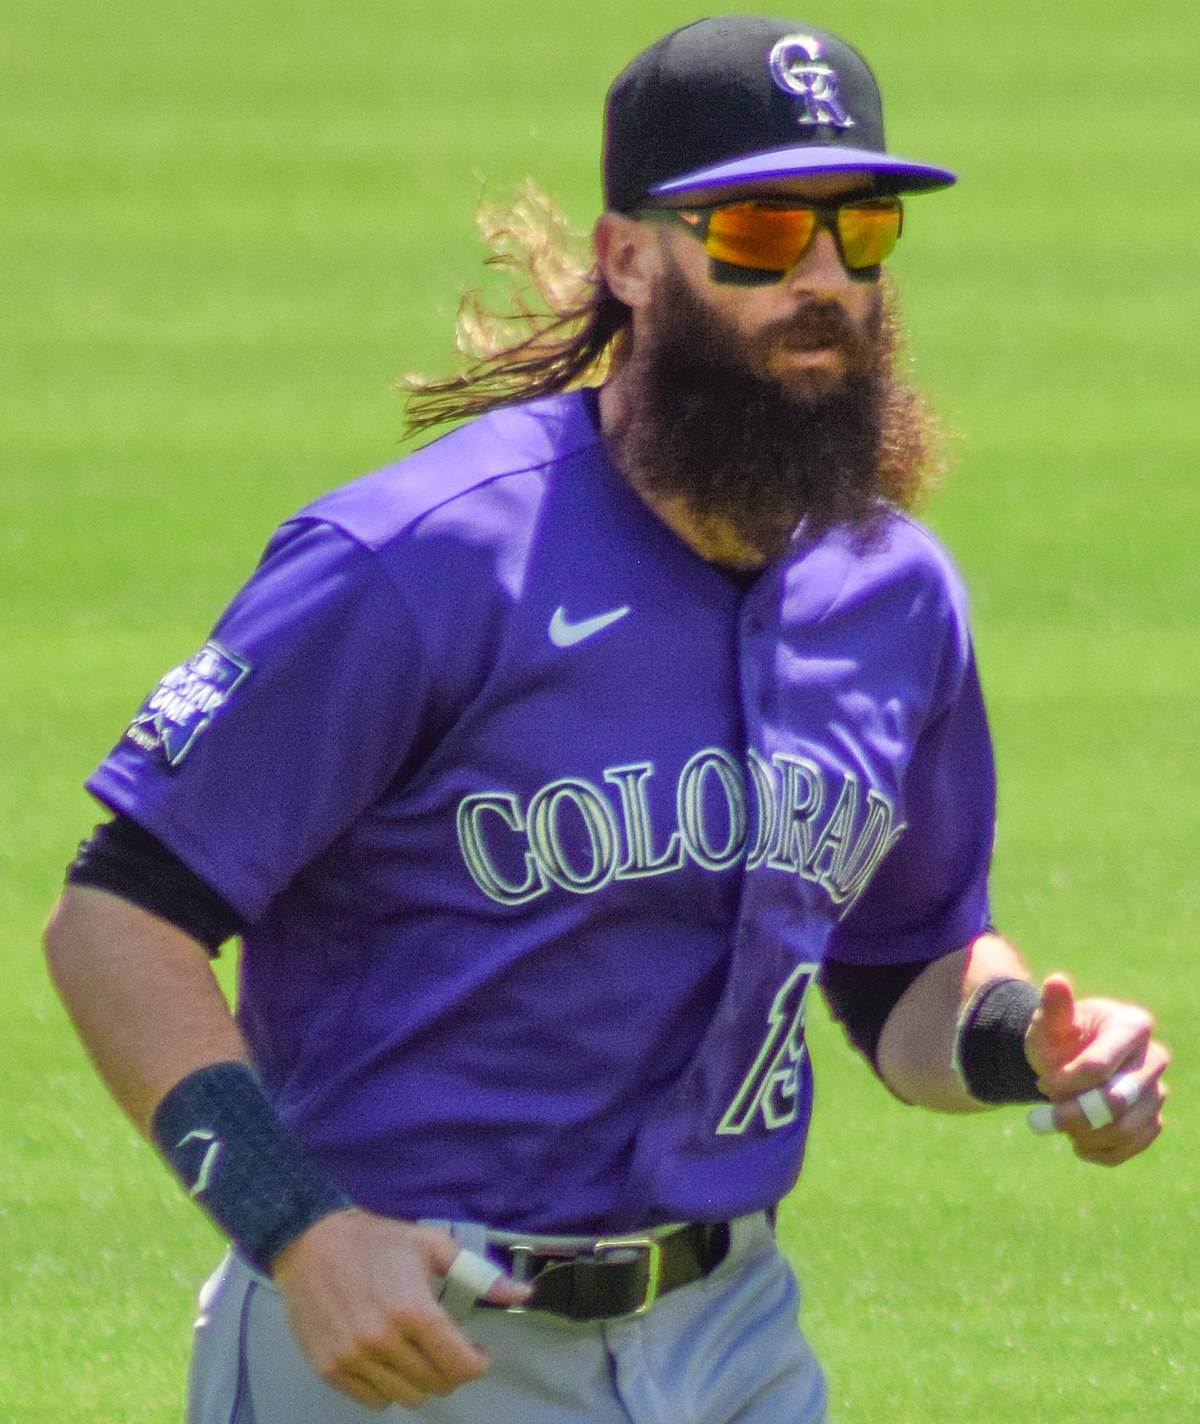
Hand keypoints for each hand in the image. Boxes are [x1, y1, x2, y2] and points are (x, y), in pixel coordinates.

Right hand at [271, 1209, 529, 1410]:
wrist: (310, 1242)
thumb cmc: (376, 1241)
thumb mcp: (432, 1246)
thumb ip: (480, 1274)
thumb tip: (522, 1294)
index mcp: (413, 1309)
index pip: (460, 1365)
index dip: (478, 1363)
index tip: (478, 1353)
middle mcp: (383, 1340)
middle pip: (437, 1384)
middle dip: (451, 1369)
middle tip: (448, 1348)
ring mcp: (354, 1358)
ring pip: (408, 1398)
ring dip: (421, 1380)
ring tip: (418, 1352)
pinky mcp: (330, 1369)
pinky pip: (374, 1401)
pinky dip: (388, 1387)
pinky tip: (390, 1359)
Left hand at [1024, 973, 1168, 1165]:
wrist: (1064, 1062)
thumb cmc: (1058, 1037)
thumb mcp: (1049, 1022)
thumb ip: (1053, 1007)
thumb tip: (1056, 982)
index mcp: (1133, 1025)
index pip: (1099, 1067)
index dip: (1065, 1082)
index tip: (1042, 1084)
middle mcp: (1155, 1058)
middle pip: (1117, 1102)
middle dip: (1074, 1114)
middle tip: (1044, 1118)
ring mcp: (1157, 1092)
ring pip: (1124, 1130)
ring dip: (1082, 1134)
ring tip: (1058, 1123)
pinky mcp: (1152, 1122)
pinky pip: (1130, 1148)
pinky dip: (1098, 1151)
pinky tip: (1076, 1141)